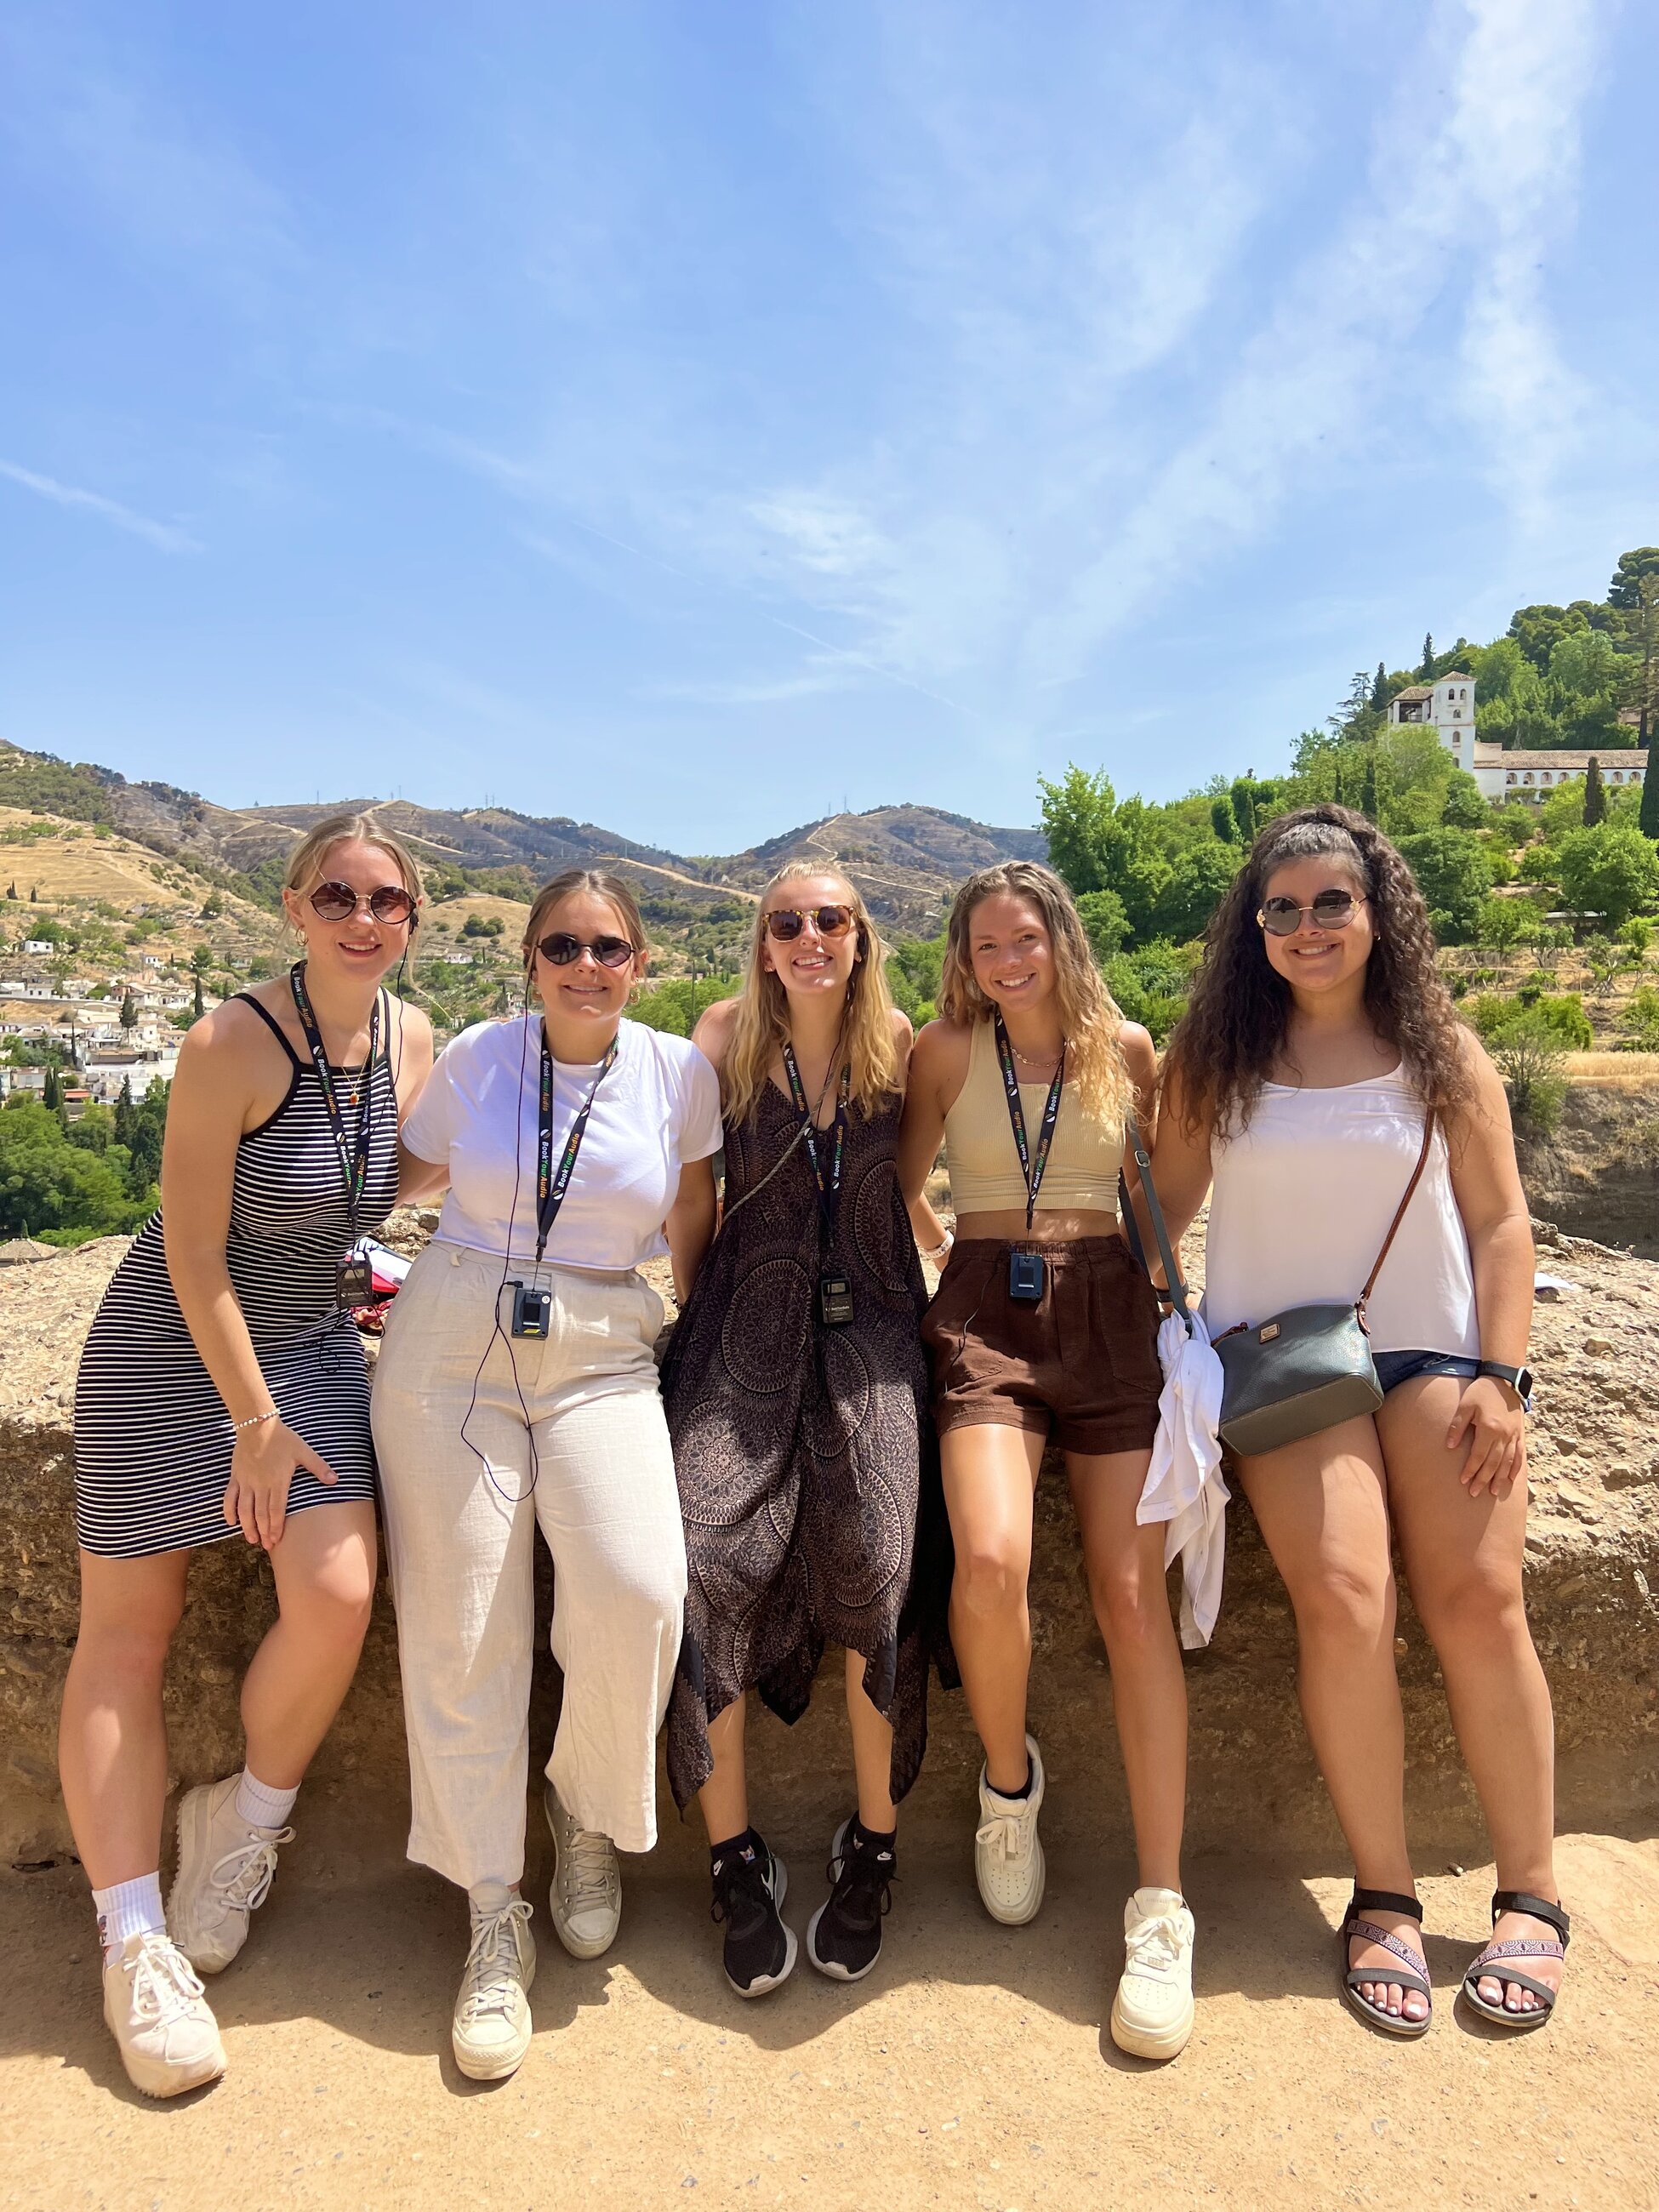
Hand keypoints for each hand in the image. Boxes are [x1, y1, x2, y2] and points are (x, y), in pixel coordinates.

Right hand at [222, 1419, 338, 1548]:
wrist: (257, 1425)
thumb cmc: (282, 1438)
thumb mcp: (303, 1451)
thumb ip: (318, 1467)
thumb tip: (335, 1480)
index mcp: (277, 1481)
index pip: (276, 1510)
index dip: (276, 1527)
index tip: (276, 1540)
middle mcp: (260, 1485)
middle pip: (261, 1514)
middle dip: (263, 1531)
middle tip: (266, 1545)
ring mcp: (246, 1481)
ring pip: (244, 1509)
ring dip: (247, 1526)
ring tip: (251, 1539)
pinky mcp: (236, 1477)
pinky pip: (229, 1497)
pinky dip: (229, 1511)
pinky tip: (231, 1522)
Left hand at [1447, 1376, 1525, 1497]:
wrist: (1505, 1380)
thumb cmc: (1481, 1392)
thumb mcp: (1465, 1405)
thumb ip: (1457, 1426)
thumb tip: (1449, 1446)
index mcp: (1489, 1428)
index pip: (1479, 1456)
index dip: (1471, 1470)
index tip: (1463, 1482)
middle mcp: (1504, 1435)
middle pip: (1493, 1463)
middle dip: (1484, 1479)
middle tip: (1475, 1493)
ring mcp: (1514, 1436)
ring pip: (1508, 1462)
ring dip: (1500, 1478)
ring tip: (1494, 1492)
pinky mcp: (1520, 1434)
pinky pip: (1520, 1455)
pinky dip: (1516, 1468)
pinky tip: (1512, 1479)